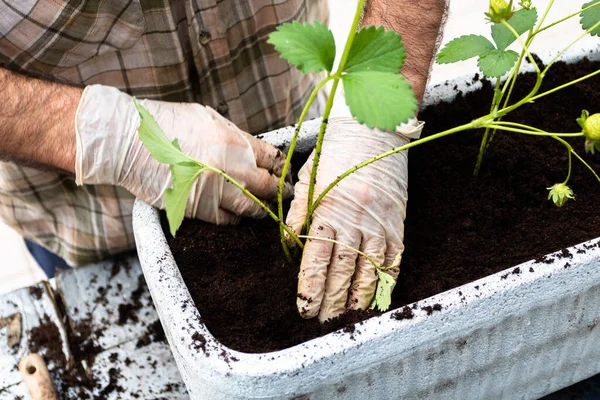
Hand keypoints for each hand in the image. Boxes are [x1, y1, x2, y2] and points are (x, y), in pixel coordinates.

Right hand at [75, 85, 291, 223]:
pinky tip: (237, 215)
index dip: (280, 167)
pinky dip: (235, 218)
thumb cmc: (166, 123)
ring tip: (265, 209)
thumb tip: (251, 150)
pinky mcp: (198, 208)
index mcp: (234, 141)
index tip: (283, 172)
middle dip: (279, 191)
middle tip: (284, 194)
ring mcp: (215, 190)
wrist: (129, 141)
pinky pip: (227, 220)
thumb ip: (233, 135)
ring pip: (251, 208)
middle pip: (267, 186)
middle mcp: (229, 168)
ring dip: (261, 209)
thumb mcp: (207, 118)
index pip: (271, 158)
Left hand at [287, 118, 422, 321]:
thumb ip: (300, 214)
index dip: (310, 287)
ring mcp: (378, 223)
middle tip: (322, 320)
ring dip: (358, 297)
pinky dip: (386, 279)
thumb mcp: (309, 179)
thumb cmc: (336, 154)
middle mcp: (354, 220)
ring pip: (369, 270)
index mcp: (327, 210)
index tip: (305, 307)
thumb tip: (290, 244)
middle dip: (330, 299)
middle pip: (341, 270)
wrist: (373, 131)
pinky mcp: (396, 222)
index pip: (316, 258)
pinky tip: (378, 296)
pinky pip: (394, 258)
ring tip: (348, 317)